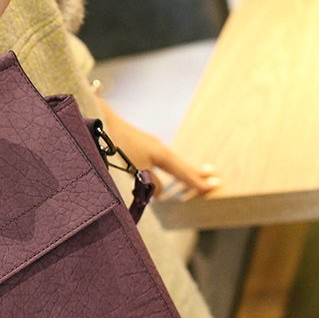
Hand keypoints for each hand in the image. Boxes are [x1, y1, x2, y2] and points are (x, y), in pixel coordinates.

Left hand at [95, 95, 220, 195]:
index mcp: (163, 156)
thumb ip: (151, 183)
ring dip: (183, 171)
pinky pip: (161, 159)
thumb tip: (159, 193)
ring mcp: (151, 145)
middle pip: (182, 165)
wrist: (105, 123)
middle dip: (196, 174)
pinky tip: (164, 169)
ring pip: (171, 162)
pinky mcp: (140, 144)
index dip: (196, 182)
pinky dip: (168, 167)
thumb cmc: (122, 147)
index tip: (213, 187)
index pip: (184, 173)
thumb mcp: (138, 169)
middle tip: (213, 178)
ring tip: (193, 175)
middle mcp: (160, 149)